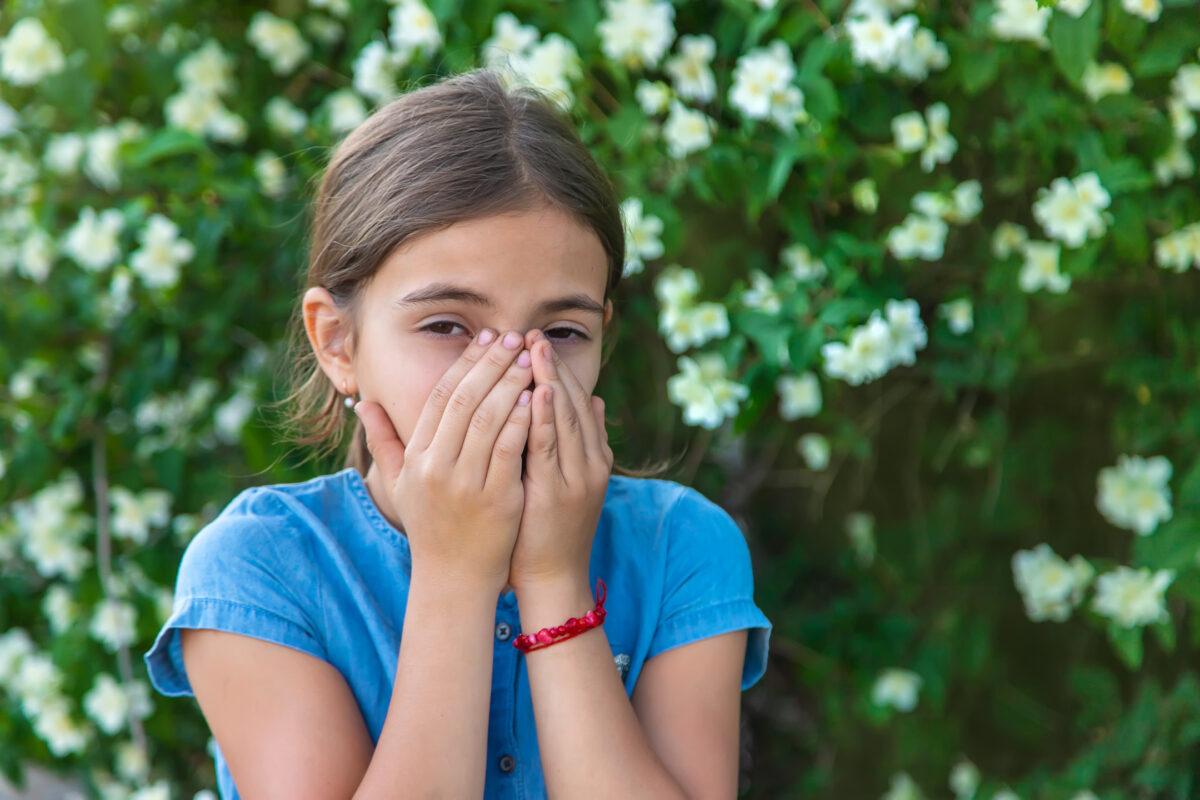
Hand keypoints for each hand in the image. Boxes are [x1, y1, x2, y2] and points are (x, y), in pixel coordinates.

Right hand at [356, 329, 534, 593]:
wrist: (454, 579)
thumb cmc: (431, 527)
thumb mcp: (400, 484)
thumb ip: (383, 441)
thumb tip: (363, 403)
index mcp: (417, 458)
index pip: (441, 396)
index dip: (465, 363)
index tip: (486, 338)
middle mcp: (437, 467)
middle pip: (466, 399)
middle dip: (492, 363)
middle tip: (514, 338)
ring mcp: (467, 484)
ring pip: (490, 419)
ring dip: (512, 384)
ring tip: (530, 360)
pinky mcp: (498, 499)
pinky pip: (511, 449)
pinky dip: (523, 420)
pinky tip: (537, 398)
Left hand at [508, 329, 612, 593]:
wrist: (552, 577)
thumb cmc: (550, 528)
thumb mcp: (569, 478)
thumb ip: (581, 440)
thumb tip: (592, 400)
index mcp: (593, 457)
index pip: (577, 401)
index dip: (559, 370)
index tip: (537, 342)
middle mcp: (590, 463)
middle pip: (573, 403)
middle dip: (552, 366)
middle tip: (533, 334)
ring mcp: (577, 478)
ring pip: (565, 419)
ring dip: (550, 380)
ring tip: (534, 348)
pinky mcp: (558, 493)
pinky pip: (550, 448)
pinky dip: (546, 417)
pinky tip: (538, 391)